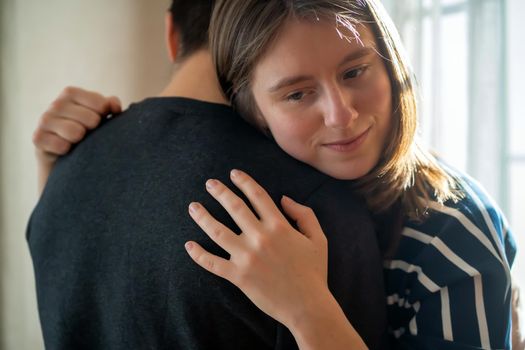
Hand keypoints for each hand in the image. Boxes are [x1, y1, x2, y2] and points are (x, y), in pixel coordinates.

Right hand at [33, 86, 121, 192]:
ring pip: (75, 132)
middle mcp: (56, 104)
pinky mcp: (38, 138)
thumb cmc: (87, 130)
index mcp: (72, 93)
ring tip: (78, 141)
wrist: (65, 156)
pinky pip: (61, 145)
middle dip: (95, 131)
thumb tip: (114, 105)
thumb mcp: (101, 116)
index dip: (106, 116)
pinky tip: (66, 150)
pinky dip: (67, 150)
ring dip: (81, 141)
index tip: (102, 120)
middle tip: (88, 134)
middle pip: (91, 119)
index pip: (101, 104)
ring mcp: (44, 120)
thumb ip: (110, 106)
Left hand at [185, 169, 328, 328]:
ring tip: (193, 207)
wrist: (307, 306)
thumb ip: (304, 214)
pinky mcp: (238, 276)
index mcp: (279, 226)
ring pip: (218, 232)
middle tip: (209, 183)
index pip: (258, 196)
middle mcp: (260, 238)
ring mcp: (247, 257)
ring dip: (203, 217)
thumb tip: (285, 198)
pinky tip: (188, 245)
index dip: (244, 182)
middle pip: (234, 208)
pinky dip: (198, 254)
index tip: (233, 173)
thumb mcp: (318, 238)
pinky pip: (213, 263)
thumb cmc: (314, 272)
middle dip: (220, 192)